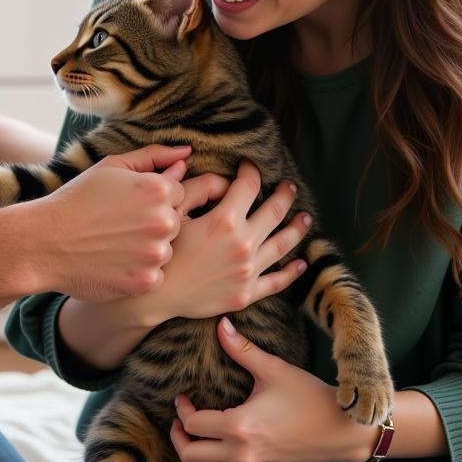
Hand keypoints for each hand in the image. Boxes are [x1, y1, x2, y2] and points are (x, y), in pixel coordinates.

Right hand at [34, 145, 213, 301]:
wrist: (44, 241)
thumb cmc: (77, 200)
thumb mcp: (112, 167)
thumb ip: (153, 157)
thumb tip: (186, 154)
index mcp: (158, 190)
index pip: (178, 193)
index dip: (153, 199)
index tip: (128, 205)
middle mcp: (162, 221)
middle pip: (175, 222)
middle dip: (152, 223)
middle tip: (119, 225)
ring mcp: (155, 254)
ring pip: (165, 250)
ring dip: (146, 249)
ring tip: (113, 244)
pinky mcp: (145, 282)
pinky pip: (154, 276)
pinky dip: (137, 272)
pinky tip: (112, 263)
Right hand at [134, 161, 309, 326]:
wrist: (156, 296)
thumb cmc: (163, 249)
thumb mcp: (175, 210)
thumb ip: (200, 188)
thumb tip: (225, 182)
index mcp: (224, 221)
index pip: (249, 186)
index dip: (251, 171)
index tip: (250, 166)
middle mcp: (243, 244)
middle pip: (275, 212)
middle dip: (284, 195)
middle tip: (289, 186)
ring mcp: (248, 271)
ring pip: (283, 245)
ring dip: (298, 228)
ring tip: (305, 218)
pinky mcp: (247, 293)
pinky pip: (278, 281)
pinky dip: (293, 272)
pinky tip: (301, 263)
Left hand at [169, 317, 376, 461]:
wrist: (342, 430)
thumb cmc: (308, 396)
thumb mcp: (273, 369)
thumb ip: (241, 349)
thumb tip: (221, 323)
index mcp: (240, 426)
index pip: (192, 426)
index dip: (182, 411)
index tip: (184, 399)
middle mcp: (243, 455)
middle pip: (191, 456)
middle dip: (179, 438)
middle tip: (183, 421)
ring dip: (197, 456)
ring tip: (200, 435)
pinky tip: (223, 451)